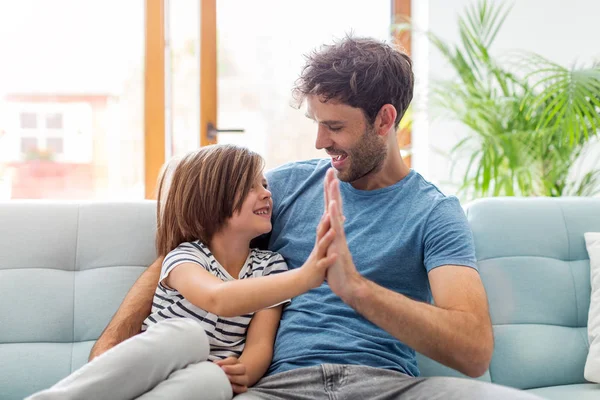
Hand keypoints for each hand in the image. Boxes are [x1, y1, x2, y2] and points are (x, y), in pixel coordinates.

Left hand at [214, 357, 248, 393]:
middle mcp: (242, 370)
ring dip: (235, 378)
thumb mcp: (222, 366)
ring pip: (244, 378)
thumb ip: (219, 364)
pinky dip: (238, 388)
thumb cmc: (226, 372)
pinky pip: (243, 388)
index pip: (233, 360)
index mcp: (236, 363)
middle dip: (232, 369)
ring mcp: (244, 379)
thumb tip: (215, 363)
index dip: (225, 362)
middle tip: (224, 370)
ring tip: (227, 378)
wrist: (235, 379)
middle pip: (241, 368)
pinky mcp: (243, 388)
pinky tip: (231, 387)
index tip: (217, 364)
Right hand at [301, 211, 337, 288]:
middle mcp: (318, 246)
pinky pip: (324, 263)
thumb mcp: (322, 245)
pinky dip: (329, 259)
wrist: (303, 279)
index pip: (324, 224)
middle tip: (331, 209)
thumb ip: (327, 231)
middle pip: (321, 231)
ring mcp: (318, 256)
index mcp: (321, 240)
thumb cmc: (316, 260)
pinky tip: (335, 255)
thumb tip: (334, 217)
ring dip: (327, 238)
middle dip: (326, 220)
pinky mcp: (318, 268)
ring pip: (322, 246)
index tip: (333, 199)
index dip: (328, 213)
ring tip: (333, 231)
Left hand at [323, 169, 361, 300]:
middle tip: (330, 169)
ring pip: (336, 213)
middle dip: (331, 187)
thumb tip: (333, 228)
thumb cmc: (338, 269)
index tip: (327, 176)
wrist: (348, 285)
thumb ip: (332, 237)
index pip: (330, 207)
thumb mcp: (332, 249)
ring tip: (333, 181)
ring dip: (334, 197)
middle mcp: (337, 230)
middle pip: (334, 204)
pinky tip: (333, 204)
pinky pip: (336, 227)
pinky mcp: (340, 244)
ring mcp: (339, 236)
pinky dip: (334, 215)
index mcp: (334, 230)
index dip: (328, 192)